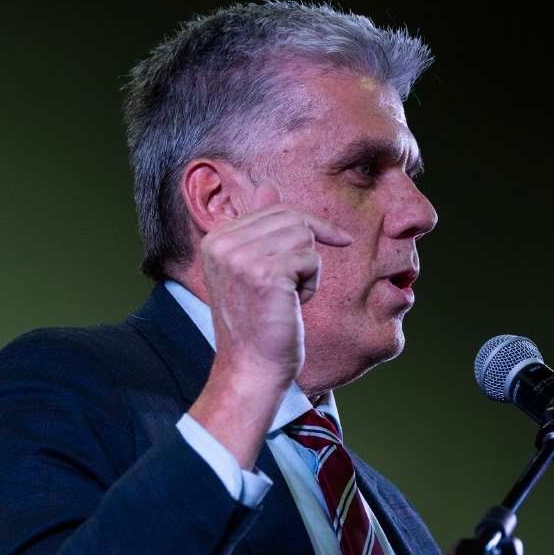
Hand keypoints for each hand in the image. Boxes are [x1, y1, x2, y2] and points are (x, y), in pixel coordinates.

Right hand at [200, 182, 352, 386]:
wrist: (252, 368)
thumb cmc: (258, 322)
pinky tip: (294, 305)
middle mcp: (223, 244)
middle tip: (298, 285)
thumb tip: (267, 186)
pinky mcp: (266, 275)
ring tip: (290, 297)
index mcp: (216, 239)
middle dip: (308, 248)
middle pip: (291, 218)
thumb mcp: (254, 269)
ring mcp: (242, 258)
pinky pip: (312, 259)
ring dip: (309, 269)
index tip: (337, 238)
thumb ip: (260, 228)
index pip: (274, 208)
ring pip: (304, 237)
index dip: (308, 224)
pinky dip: (312, 284)